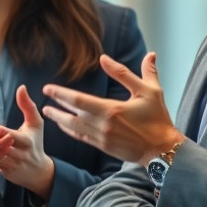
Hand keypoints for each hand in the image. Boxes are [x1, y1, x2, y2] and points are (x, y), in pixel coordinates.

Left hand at [0, 85, 54, 198]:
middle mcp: (21, 155)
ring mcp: (14, 165)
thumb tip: (21, 87)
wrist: (38, 172)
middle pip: (1, 146)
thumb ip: (28, 106)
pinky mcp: (7, 173)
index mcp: (27, 141)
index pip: (11, 135)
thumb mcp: (35, 124)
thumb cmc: (35, 142)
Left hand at [42, 52, 183, 165]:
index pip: (78, 100)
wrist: (163, 150)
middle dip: (56, 106)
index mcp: (111, 110)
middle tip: (44, 98)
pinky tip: (64, 126)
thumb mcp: (149, 91)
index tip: (47, 88)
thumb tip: (107, 57)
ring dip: (60, 119)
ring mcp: (102, 138)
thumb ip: (126, 73)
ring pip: (74, 128)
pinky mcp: (104, 147)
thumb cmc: (157, 119)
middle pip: (71, 114)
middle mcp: (102, 125)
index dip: (60, 94)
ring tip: (48, 112)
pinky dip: (71, 131)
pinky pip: (82, 138)